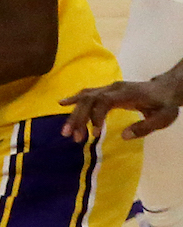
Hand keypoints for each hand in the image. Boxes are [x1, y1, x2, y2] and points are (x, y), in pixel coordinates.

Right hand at [60, 78, 180, 141]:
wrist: (166, 89)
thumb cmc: (164, 105)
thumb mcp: (163, 118)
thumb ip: (145, 127)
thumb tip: (124, 136)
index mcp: (127, 94)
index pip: (104, 101)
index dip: (96, 116)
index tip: (95, 134)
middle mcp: (114, 88)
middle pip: (90, 100)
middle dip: (79, 118)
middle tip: (73, 138)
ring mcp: (109, 88)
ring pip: (86, 97)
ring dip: (74, 114)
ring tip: (67, 132)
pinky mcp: (106, 91)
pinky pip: (87, 94)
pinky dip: (74, 99)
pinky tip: (61, 103)